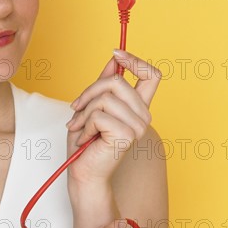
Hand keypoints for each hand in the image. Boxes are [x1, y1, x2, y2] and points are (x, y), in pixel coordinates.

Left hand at [66, 49, 161, 186]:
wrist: (83, 173)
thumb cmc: (85, 144)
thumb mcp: (92, 107)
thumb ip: (105, 85)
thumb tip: (114, 59)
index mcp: (137, 108)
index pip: (151, 75)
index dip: (135, 60)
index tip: (116, 54)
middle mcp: (142, 116)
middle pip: (117, 81)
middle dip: (89, 91)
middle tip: (76, 108)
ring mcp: (137, 126)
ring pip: (105, 97)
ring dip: (84, 112)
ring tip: (79, 127)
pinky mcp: (127, 135)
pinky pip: (99, 114)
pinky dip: (84, 125)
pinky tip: (84, 138)